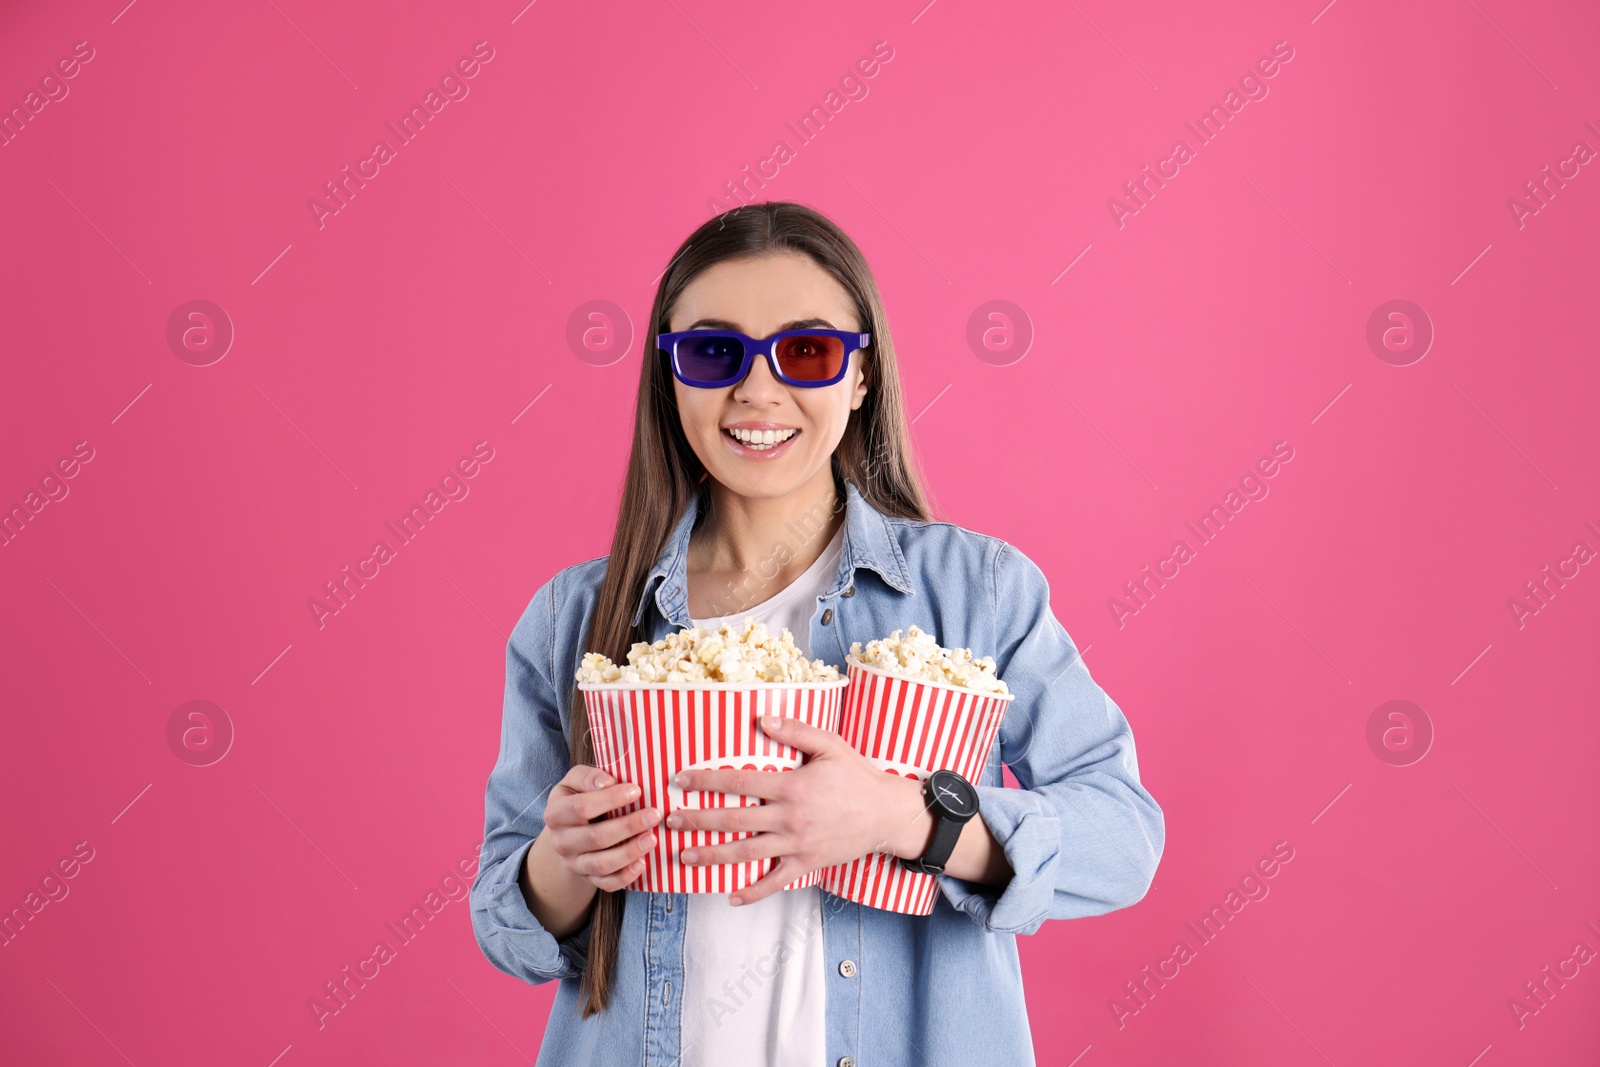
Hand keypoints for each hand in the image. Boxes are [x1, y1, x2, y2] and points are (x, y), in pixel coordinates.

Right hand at [535, 764, 662, 892]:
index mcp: (556, 813)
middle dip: (627, 826)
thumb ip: (588, 777)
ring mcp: (573, 863)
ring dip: (629, 852)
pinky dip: (625, 876)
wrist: (568, 831)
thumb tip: (608, 782)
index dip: (610, 799)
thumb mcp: (575, 781)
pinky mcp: (587, 878)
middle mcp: (561, 841)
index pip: (581, 807)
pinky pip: (606, 883)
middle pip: (595, 837)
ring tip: (652, 838)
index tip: (636, 790)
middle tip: (654, 815)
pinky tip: (642, 863)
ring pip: (601, 864)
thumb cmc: (578, 797)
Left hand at [665, 715, 934, 905]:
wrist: (886, 814)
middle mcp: (789, 817)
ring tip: (685, 856)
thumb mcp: (830, 745)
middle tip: (671, 821)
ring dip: (712, 855)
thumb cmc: (857, 776)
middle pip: (733, 820)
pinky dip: (752, 891)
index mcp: (791, 786)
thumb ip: (795, 731)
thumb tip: (761, 719)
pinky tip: (731, 896)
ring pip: (746, 853)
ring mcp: (796, 844)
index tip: (680, 779)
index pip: (738, 781)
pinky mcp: (806, 864)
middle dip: (698, 820)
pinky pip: (775, 881)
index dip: (706, 780)